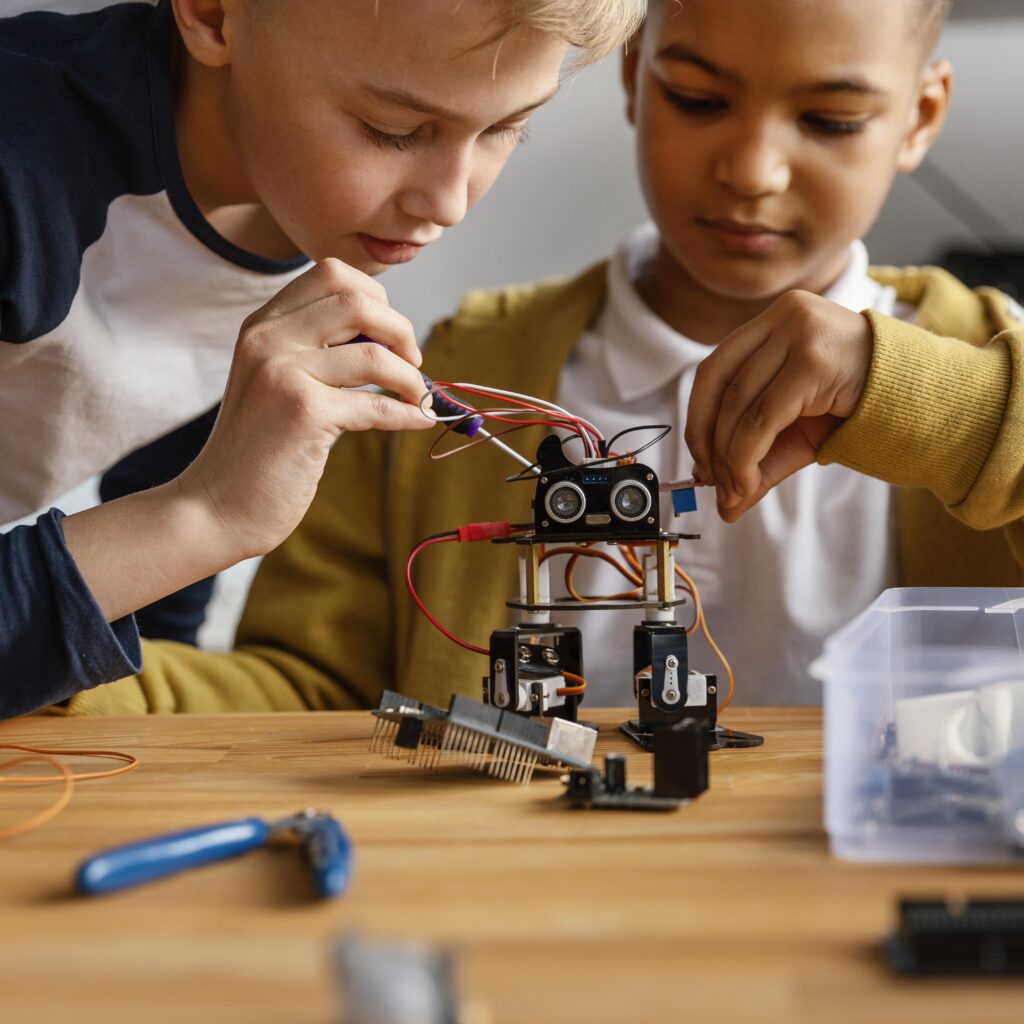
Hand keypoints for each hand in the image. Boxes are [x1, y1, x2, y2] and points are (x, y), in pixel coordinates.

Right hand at [179, 258, 432, 560]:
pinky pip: (377, 403)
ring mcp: (283, 372)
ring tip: (419, 398)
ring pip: (375, 353)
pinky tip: (420, 420)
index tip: (391, 336)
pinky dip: (409, 413)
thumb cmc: (259, 451)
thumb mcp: (278, 383)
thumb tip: (393, 339)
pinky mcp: (303, 412)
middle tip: (413, 365)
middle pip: (358, 300)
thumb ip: (319, 353)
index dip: (377, 298)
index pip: (332, 274)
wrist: (215, 507)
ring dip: (412, 378)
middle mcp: (268, 338)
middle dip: (401, 330)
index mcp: (263, 324)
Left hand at [685, 290, 872, 522]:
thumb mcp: (798, 432)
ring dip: (728, 457)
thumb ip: (758, 459)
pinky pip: (762, 417)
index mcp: (773, 321)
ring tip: (734, 491)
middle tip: (711, 481)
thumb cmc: (858, 407)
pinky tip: (748, 482)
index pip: (714, 368)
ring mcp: (800, 331)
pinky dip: (745, 456)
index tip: (699, 461)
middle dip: (707, 439)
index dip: (697, 417)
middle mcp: (785, 315)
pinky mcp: (815, 359)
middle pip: (718, 382)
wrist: (926, 401)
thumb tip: (725, 505)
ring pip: (739, 403)